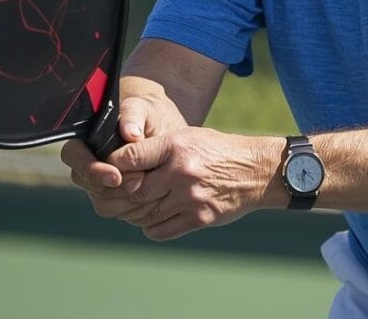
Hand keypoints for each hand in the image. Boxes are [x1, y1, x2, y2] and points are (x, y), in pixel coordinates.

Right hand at [60, 90, 188, 215]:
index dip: (91, 169)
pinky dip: (132, 208)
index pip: (73, 156)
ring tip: (146, 191)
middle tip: (137, 184)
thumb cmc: (148, 115)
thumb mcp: (142, 108)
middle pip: (86, 183)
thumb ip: (133, 115)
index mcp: (86, 138)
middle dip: (110, 188)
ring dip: (122, 201)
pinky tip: (150, 200)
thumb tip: (130, 133)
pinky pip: (116, 209)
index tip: (116, 176)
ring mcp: (100, 181)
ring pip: (100, 201)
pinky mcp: (115, 196)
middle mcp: (89, 161)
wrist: (164, 131)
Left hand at [101, 127, 279, 240]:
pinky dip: (150, 227)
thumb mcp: (187, 137)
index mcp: (175, 146)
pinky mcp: (199, 218)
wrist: (255, 171)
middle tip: (117, 193)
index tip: (111, 169)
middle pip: (133, 191)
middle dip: (121, 194)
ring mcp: (190, 198)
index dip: (113, 165)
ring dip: (133, 213)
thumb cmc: (216, 151)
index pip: (129, 158)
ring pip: (144, 213)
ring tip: (134, 206)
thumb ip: (156, 149)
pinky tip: (152, 218)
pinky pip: (160, 230)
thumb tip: (121, 163)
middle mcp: (181, 172)